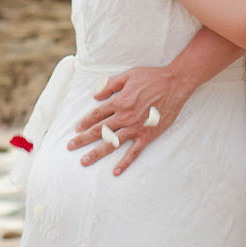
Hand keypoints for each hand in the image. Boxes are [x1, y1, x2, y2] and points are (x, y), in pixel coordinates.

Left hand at [65, 65, 195, 174]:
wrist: (175, 85)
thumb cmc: (152, 77)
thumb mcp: (128, 75)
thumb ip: (110, 85)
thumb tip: (95, 96)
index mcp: (119, 101)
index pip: (96, 114)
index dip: (84, 122)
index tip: (76, 129)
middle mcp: (124, 116)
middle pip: (99, 130)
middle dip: (83, 139)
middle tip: (70, 147)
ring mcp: (135, 128)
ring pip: (112, 143)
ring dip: (96, 153)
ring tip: (84, 161)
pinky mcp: (147, 135)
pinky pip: (134, 152)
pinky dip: (124, 162)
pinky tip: (115, 171)